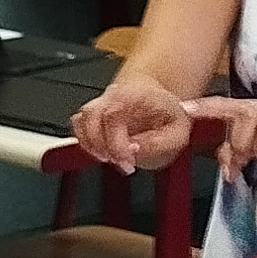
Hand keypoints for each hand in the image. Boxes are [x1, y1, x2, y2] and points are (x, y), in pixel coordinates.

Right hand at [71, 76, 202, 173]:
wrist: (157, 99)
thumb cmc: (166, 114)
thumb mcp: (178, 131)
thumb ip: (159, 143)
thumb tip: (135, 151)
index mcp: (134, 95)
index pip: (112, 115)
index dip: (115, 141)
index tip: (128, 157)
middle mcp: (112, 96)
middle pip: (90, 117)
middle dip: (101, 146)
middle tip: (122, 162)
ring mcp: (99, 103)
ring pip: (80, 121)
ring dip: (92, 146)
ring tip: (112, 158)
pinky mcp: (91, 114)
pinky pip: (78, 127)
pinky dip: (86, 144)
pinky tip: (103, 152)